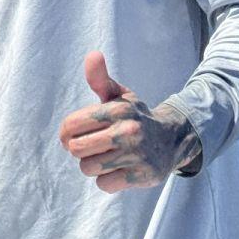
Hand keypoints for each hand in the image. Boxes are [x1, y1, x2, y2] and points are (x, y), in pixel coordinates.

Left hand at [59, 51, 200, 192]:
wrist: (172, 140)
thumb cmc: (134, 116)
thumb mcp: (118, 95)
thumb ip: (99, 78)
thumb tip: (93, 54)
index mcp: (117, 109)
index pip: (70, 125)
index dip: (65, 133)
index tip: (73, 135)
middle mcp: (128, 130)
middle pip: (76, 149)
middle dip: (79, 150)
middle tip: (90, 147)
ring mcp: (137, 154)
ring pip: (88, 167)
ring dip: (92, 165)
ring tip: (106, 157)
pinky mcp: (142, 176)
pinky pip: (104, 184)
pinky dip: (106, 180)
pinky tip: (118, 169)